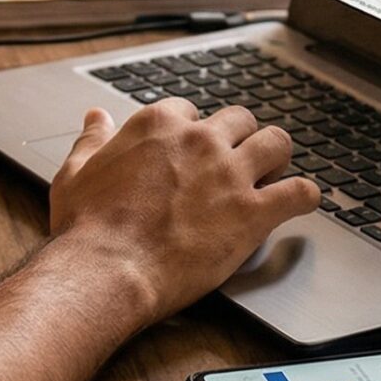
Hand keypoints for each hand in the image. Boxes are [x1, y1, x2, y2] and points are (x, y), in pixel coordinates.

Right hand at [46, 99, 319, 322]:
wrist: (107, 269)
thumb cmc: (87, 228)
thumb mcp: (75, 173)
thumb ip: (91, 141)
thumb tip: (96, 118)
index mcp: (158, 126)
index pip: (191, 111)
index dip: (194, 133)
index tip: (193, 153)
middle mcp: (199, 140)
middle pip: (240, 120)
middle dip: (240, 139)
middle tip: (237, 162)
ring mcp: (229, 173)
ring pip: (277, 143)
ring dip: (277, 158)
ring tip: (274, 174)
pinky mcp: (252, 211)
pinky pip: (300, 192)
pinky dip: (305, 197)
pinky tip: (300, 203)